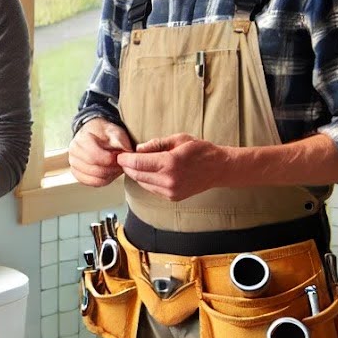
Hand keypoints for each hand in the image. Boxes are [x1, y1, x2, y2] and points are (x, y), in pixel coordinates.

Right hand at [68, 119, 133, 186]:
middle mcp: (74, 151)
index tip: (119, 158)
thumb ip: (120, 140)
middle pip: (95, 169)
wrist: (95, 134)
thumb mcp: (114, 130)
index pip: (94, 156)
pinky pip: (91, 183)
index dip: (110, 160)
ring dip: (109, 175)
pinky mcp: (77, 173)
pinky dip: (103, 180)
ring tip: (114, 167)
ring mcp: (74, 163)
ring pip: (94, 178)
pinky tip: (108, 172)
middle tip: (119, 163)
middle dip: (112, 169)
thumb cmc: (104, 133)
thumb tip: (126, 152)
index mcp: (82, 138)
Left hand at [116, 133, 232, 200]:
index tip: (119, 155)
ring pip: (142, 183)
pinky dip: (146, 180)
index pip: (137, 163)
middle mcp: (169, 180)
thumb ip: (156, 144)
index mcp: (170, 163)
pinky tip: (149, 171)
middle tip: (123, 158)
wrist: (218, 168)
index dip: (124, 159)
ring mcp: (171, 191)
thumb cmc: (200, 150)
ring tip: (136, 163)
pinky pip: (152, 188)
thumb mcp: (178, 139)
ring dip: (136, 174)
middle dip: (127, 167)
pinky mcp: (173, 197)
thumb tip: (137, 149)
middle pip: (137, 175)